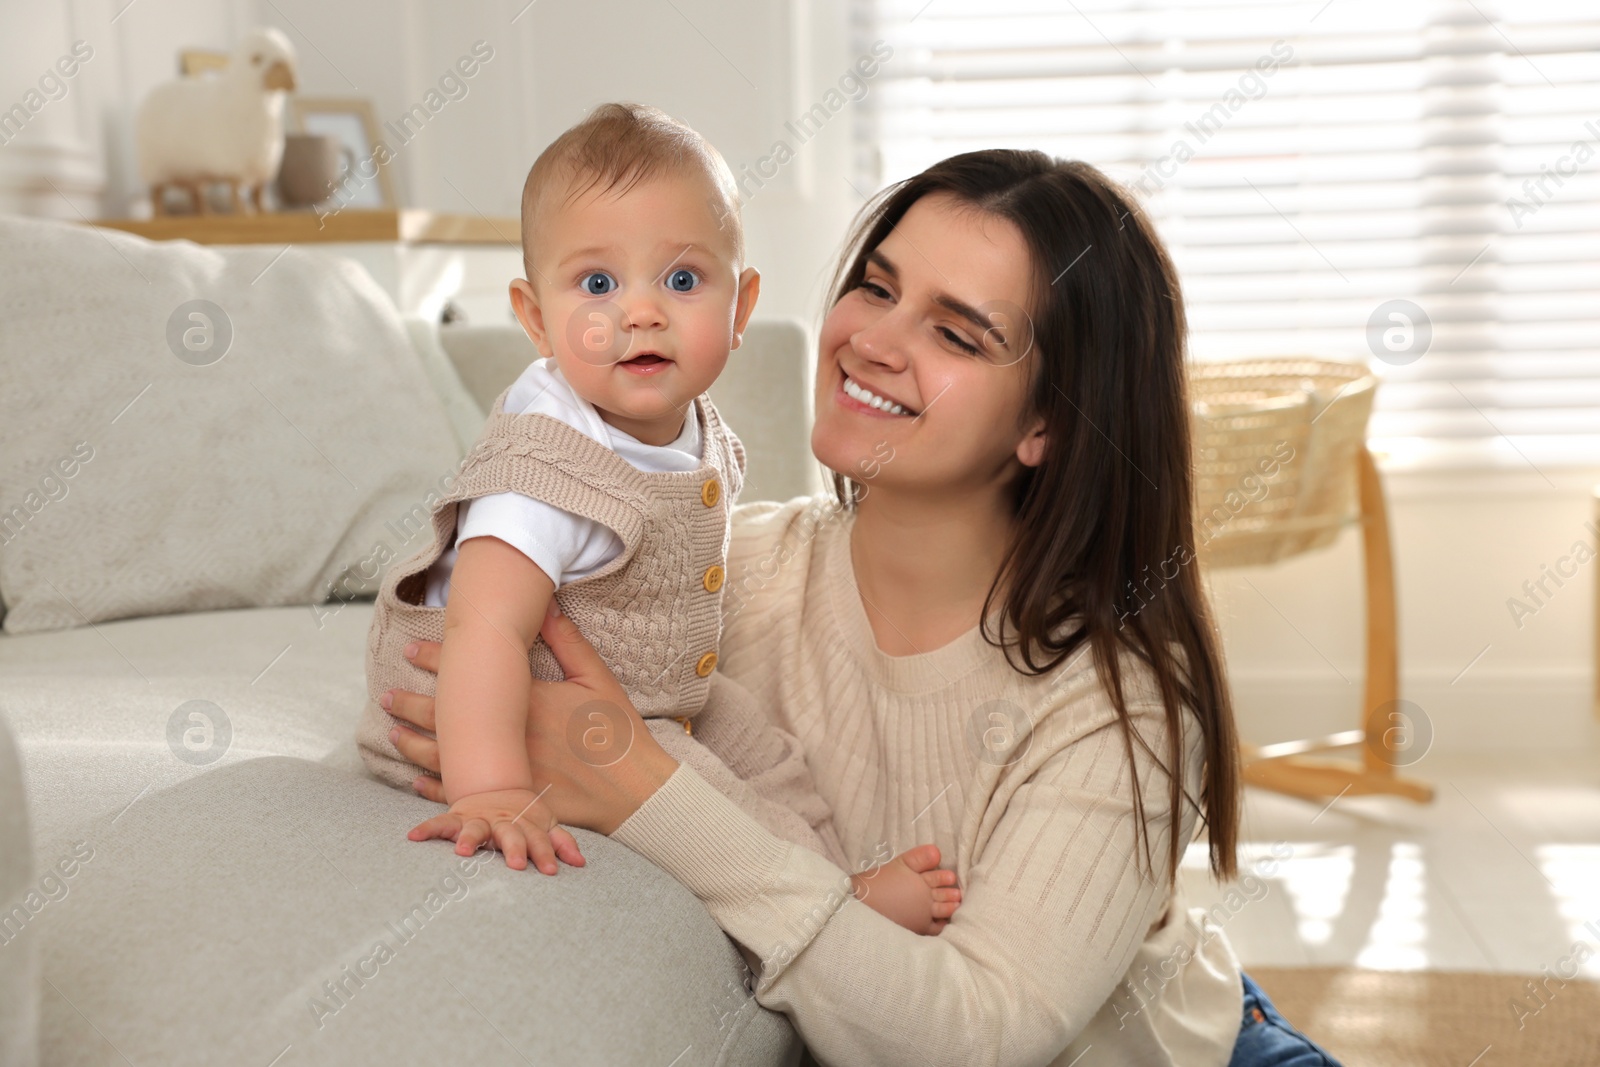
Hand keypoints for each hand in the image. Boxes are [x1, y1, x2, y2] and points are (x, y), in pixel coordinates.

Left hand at [385, 604, 680, 835]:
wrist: (633, 788)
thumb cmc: (618, 731)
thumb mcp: (597, 679)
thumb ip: (569, 643)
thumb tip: (547, 607)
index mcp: (527, 701)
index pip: (470, 675)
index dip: (436, 661)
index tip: (410, 649)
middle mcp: (508, 736)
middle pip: (446, 717)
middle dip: (411, 704)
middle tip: (385, 694)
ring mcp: (506, 770)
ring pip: (445, 757)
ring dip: (414, 744)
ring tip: (392, 732)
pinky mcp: (510, 798)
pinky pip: (461, 795)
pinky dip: (435, 788)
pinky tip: (416, 781)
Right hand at [407, 786, 584, 874]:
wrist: (495, 785)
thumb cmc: (524, 816)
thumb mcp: (546, 825)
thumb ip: (561, 842)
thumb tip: (581, 862)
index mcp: (525, 824)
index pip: (538, 840)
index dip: (545, 854)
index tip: (550, 871)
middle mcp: (502, 822)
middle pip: (510, 835)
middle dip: (514, 848)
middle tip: (516, 865)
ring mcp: (478, 820)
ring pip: (475, 829)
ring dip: (469, 838)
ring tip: (462, 851)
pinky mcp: (457, 818)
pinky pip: (440, 823)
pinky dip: (427, 829)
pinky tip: (413, 837)